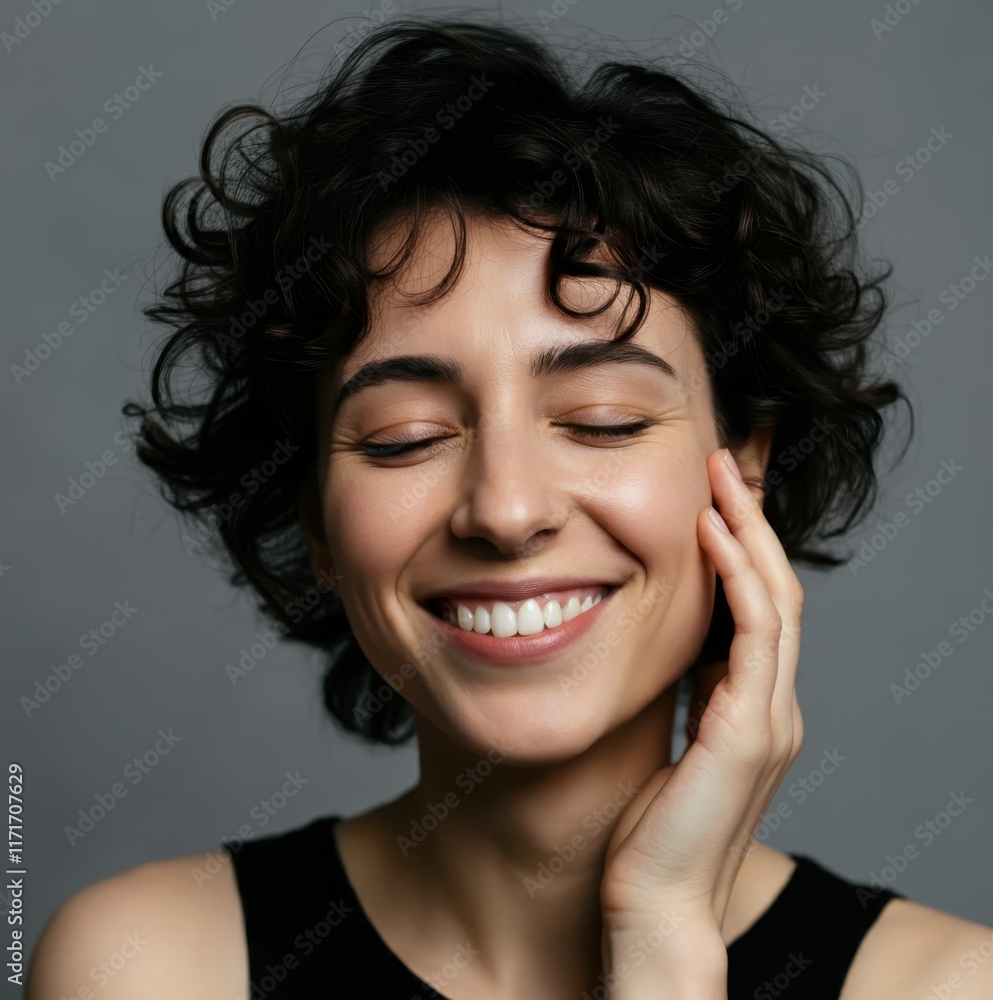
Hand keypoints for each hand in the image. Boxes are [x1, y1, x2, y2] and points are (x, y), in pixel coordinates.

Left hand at [599, 446, 804, 938]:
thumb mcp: (668, 739)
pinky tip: (711, 531)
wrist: (655, 907)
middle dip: (752, 521)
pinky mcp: (750, 732)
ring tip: (721, 476)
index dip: (743, 545)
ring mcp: (770, 717)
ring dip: (749, 531)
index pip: (758, 604)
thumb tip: (662, 640)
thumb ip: (680, 692)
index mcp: (753, 705)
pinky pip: (756, 633)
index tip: (715, 493)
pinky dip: (738, 575)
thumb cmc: (649, 830)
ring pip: (776, 599)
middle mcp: (774, 705)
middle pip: (777, 588)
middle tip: (725, 462)